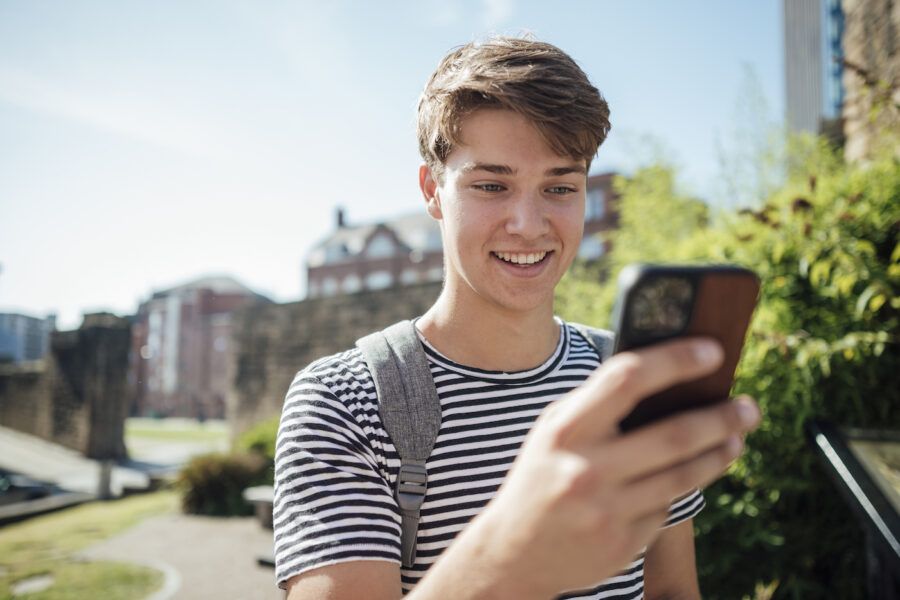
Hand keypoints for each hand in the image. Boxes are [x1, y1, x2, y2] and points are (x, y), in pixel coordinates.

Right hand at [450, 337, 759, 598]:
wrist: (514, 552)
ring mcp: (606, 510)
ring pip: (683, 476)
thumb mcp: (555, 431)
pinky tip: (683, 479)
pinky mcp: (622, 544)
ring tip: (735, 438)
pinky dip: (677, 490)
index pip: (627, 379)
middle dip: (722, 418)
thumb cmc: (542, 475)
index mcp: (565, 429)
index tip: (713, 351)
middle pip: (674, 435)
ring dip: (719, 453)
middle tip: (749, 407)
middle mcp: (586, 468)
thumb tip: (666, 377)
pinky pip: (666, 508)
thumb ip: (598, 405)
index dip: (675, 360)